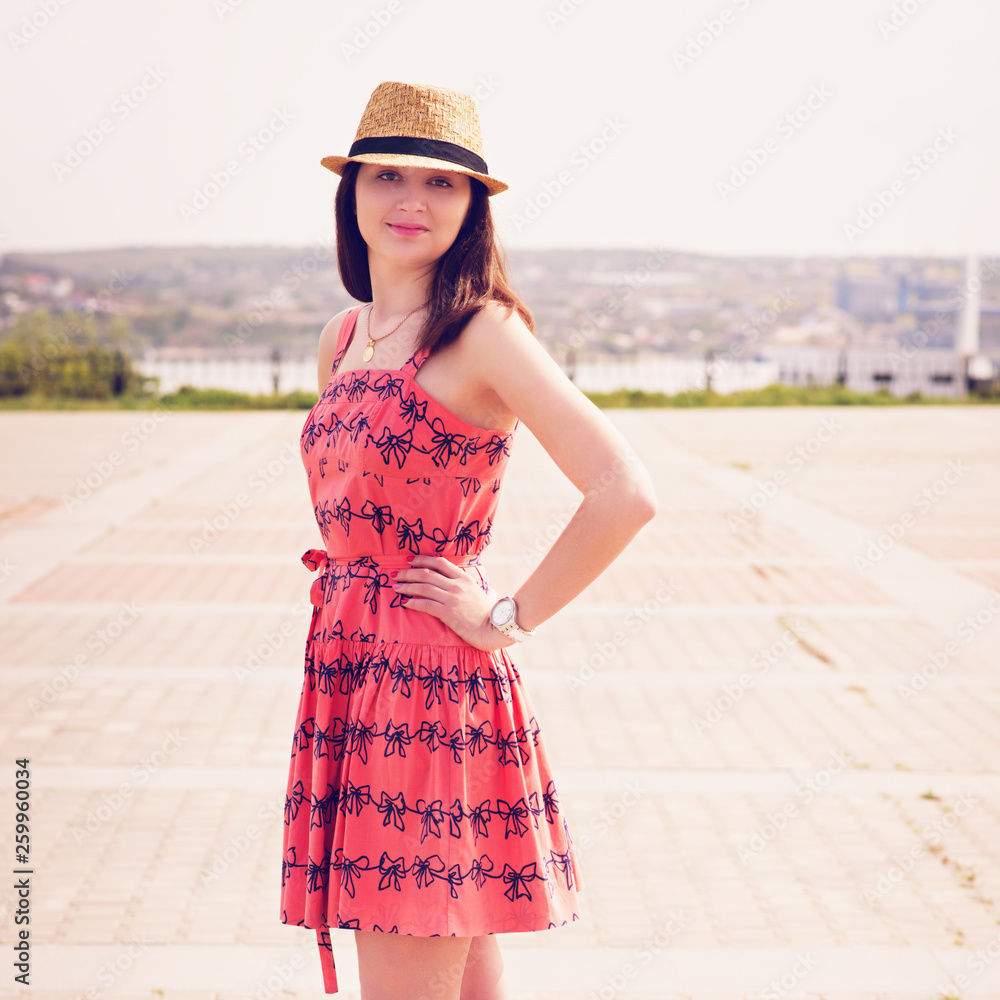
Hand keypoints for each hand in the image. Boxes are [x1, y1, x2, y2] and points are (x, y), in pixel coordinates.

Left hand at [391, 555, 516, 651]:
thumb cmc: (492, 614)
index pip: (440, 562)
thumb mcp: (488, 596)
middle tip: (396, 573)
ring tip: (395, 587)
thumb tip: (491, 591)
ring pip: (423, 587)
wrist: (494, 629)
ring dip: (406, 586)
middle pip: (427, 573)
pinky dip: (413, 602)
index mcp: (464, 578)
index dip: (423, 559)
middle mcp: (456, 585)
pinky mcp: (448, 612)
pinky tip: (404, 603)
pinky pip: (425, 605)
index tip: (410, 560)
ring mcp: (452, 598)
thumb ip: (486, 591)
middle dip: (408, 572)